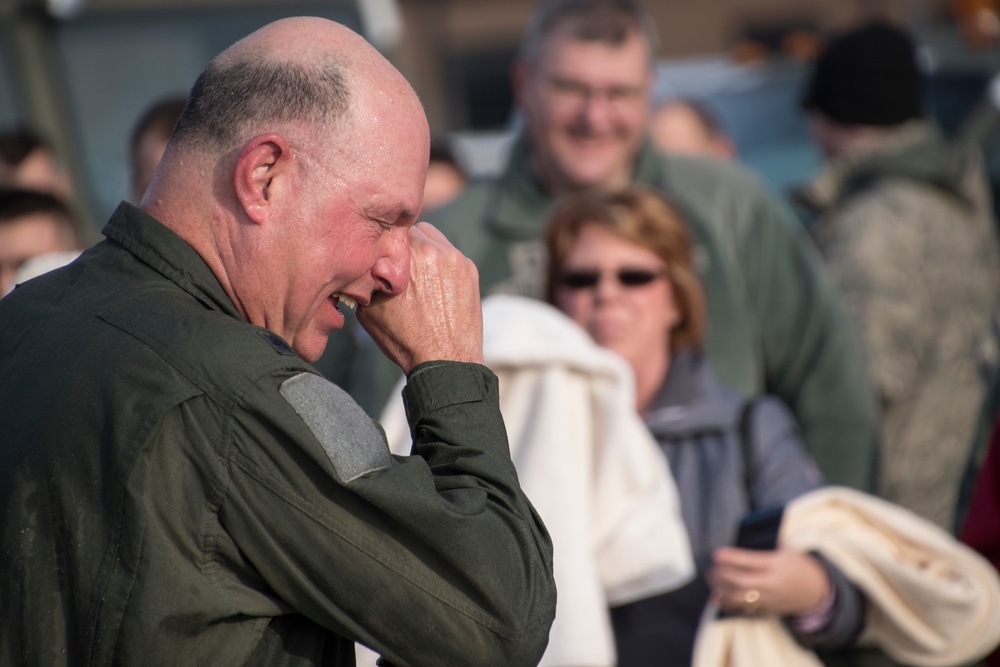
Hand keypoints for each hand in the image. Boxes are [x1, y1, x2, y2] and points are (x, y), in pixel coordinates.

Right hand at [357, 222, 483, 373]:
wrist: (445, 360)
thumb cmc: (404, 339)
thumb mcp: (369, 310)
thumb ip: (366, 280)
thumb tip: (361, 267)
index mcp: (407, 255)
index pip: (391, 230)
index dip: (384, 242)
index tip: (382, 255)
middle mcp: (434, 250)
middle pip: (414, 230)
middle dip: (406, 244)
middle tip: (400, 266)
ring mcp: (456, 258)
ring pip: (434, 238)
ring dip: (425, 250)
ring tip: (418, 276)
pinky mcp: (470, 269)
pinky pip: (450, 254)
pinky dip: (441, 264)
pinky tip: (435, 286)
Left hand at [707, 546, 828, 616]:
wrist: (816, 591)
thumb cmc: (799, 565)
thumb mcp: (788, 549)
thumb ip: (768, 544)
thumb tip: (743, 535)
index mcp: (776, 565)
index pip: (748, 561)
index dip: (730, 558)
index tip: (717, 554)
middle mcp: (771, 583)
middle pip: (740, 582)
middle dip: (722, 574)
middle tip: (713, 567)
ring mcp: (768, 599)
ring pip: (738, 598)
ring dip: (720, 590)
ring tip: (711, 579)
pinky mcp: (767, 610)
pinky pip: (743, 610)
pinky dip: (727, 604)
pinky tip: (716, 596)